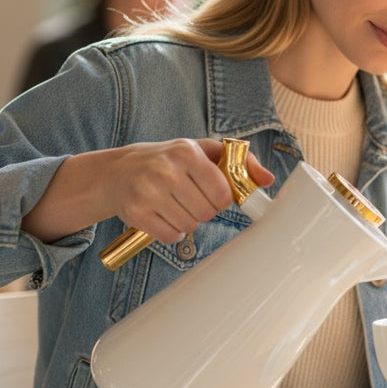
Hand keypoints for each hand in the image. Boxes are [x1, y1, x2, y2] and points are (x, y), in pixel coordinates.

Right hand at [22, 138, 274, 244]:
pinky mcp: (135, 213)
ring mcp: (148, 192)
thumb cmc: (167, 160)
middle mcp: (165, 170)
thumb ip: (239, 162)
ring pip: (189, 226)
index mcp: (186, 152)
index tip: (211, 194)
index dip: (221, 199)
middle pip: (206, 213)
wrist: (117, 172)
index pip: (222, 193)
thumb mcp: (202, 151)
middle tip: (190, 199)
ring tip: (175, 205)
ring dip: (187, 222)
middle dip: (203, 210)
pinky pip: (170, 236)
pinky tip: (163, 216)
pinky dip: (172, 232)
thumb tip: (268, 179)